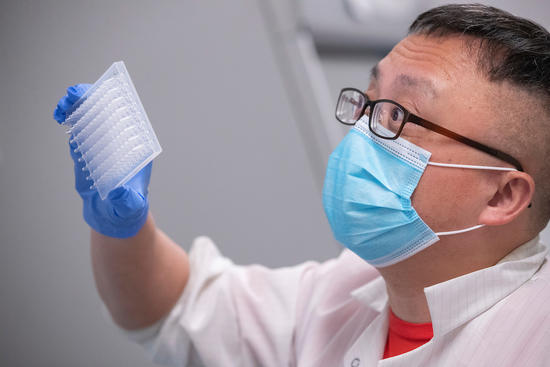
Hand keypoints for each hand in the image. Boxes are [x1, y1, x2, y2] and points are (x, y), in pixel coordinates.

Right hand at [54, 84, 150, 237]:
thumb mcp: (130, 207)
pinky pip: (78, 129)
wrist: (113, 215)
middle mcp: (120, 142)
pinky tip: (60, 115)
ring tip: (64, 106)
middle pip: (108, 112)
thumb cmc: (128, 209)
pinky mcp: (87, 150)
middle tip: (74, 96)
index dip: (116, 106)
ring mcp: (103, 144)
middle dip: (92, 100)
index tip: (102, 101)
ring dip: (78, 105)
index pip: (128, 120)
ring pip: (91, 117)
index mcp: (135, 150)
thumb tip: (120, 192)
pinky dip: (69, 119)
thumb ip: (126, 201)